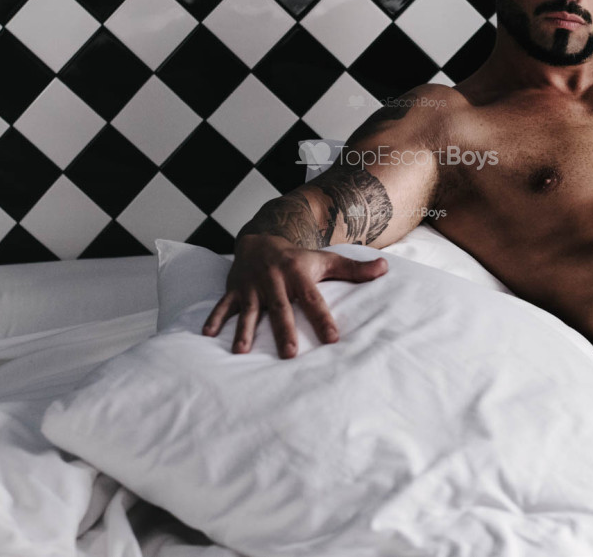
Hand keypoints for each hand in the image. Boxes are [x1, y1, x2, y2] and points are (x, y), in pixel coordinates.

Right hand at [202, 233, 387, 358]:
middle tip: (289, 354)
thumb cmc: (297, 258)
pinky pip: (223, 305)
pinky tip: (207, 334)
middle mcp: (274, 280)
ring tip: (241, 352)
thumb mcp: (325, 260)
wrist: (260, 238)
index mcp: (297, 275)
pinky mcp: (234, 290)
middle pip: (281, 308)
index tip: (333, 339)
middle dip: (284, 330)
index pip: (313, 300)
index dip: (323, 319)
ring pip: (249, 311)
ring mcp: (251, 286)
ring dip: (244, 331)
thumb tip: (385, 268)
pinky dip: (215, 318)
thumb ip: (354, 270)